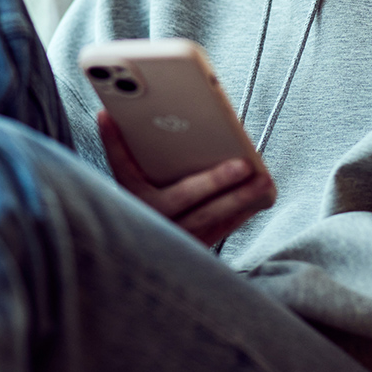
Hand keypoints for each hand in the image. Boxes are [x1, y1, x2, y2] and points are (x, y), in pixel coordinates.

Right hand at [97, 110, 276, 245]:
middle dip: (216, 182)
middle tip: (245, 165)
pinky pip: (220, 230)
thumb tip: (106, 113)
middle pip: (184, 198)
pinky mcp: (194, 248)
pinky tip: (261, 198)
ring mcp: (174, 238)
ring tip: (265, 180)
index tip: (115, 117)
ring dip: (240, 199)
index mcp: (131, 197)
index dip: (118, 142)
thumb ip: (120, 148)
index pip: (124, 166)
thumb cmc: (139, 204)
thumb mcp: (128, 178)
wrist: (139, 257)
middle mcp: (151, 220)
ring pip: (209, 218)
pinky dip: (241, 213)